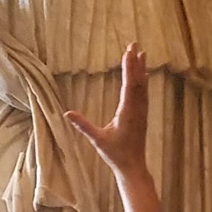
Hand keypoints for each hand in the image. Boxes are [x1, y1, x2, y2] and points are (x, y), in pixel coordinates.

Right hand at [64, 44, 148, 178]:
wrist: (133, 166)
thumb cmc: (115, 154)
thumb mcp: (97, 140)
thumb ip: (83, 126)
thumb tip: (67, 113)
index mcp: (127, 112)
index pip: (129, 85)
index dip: (129, 68)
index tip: (128, 53)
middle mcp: (137, 109)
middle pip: (137, 81)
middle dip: (135, 62)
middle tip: (134, 44)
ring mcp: (142, 112)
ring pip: (143, 86)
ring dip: (141, 69)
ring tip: (141, 53)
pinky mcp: (143, 115)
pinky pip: (144, 93)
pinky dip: (143, 81)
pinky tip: (143, 74)